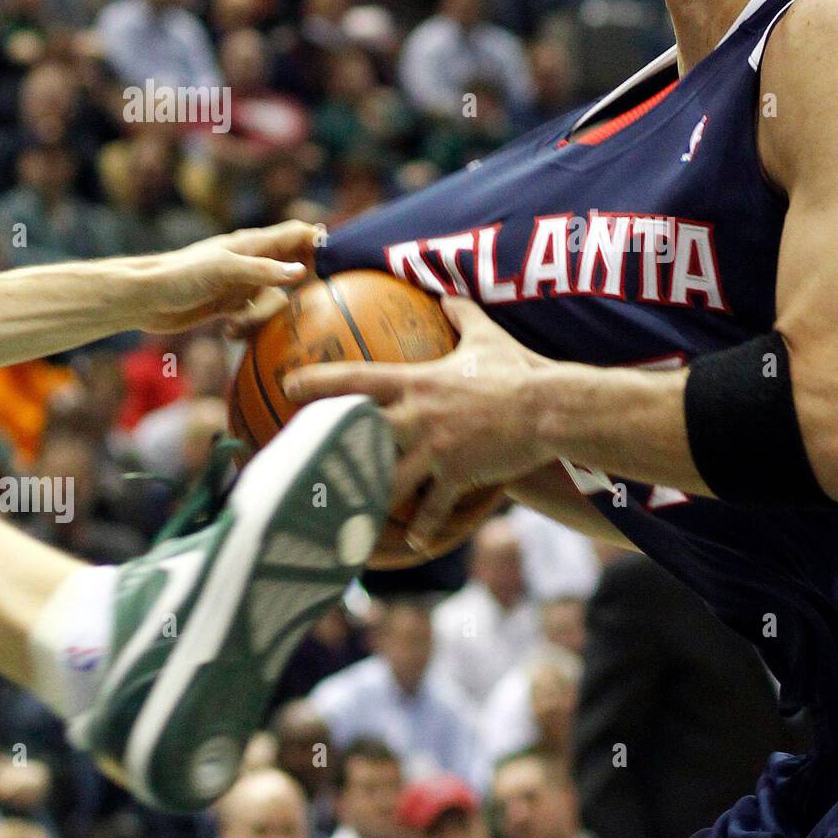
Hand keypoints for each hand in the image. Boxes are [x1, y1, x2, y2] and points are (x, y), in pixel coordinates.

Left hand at [139, 221, 319, 332]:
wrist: (144, 298)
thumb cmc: (180, 276)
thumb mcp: (224, 271)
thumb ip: (263, 271)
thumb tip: (302, 274)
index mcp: (253, 244)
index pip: (298, 233)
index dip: (320, 241)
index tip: (337, 264)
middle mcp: (253, 262)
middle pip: (295, 267)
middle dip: (302, 286)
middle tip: (307, 303)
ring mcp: (244, 284)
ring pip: (277, 299)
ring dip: (266, 316)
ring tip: (241, 322)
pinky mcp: (232, 305)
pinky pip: (257, 317)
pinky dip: (249, 326)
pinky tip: (229, 331)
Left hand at [282, 295, 553, 542]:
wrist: (548, 407)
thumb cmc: (518, 368)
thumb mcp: (487, 335)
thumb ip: (463, 314)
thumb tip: (449, 294)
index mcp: (417, 382)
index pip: (357, 379)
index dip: (318, 381)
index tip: (289, 386)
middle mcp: (417, 417)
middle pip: (357, 436)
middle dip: (324, 450)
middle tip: (298, 463)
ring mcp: (435, 449)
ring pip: (387, 481)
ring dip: (364, 500)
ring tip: (342, 518)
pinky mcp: (458, 474)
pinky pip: (434, 508)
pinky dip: (424, 527)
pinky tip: (414, 543)